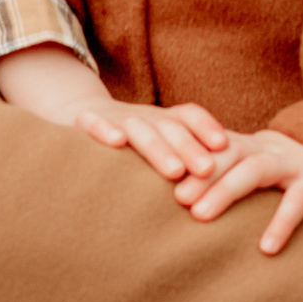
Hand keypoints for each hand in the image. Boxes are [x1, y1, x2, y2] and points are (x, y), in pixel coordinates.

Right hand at [0, 45, 229, 182]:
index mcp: (162, 120)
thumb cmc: (129, 142)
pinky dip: (104, 130)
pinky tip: (116, 142)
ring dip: (157, 147)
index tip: (225, 146)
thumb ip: (184, 160)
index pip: (188, 115)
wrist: (77, 113)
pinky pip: (93, 123)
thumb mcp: (155, 144)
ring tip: (175, 171)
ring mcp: (114, 119)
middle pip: (169, 126)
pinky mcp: (83, 122)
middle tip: (207, 170)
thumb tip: (224, 188)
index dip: (206, 127)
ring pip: (138, 129)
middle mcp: (142, 117)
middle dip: (189, 147)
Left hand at [171, 128, 302, 253]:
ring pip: (255, 170)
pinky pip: (298, 201)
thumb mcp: (258, 168)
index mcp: (248, 145)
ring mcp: (294, 163)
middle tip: (175, 199)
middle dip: (199, 175)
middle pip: (227, 155)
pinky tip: (265, 248)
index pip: (210, 146)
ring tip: (200, 216)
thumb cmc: (292, 173)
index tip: (154, 175)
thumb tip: (177, 199)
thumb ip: (227, 175)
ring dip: (226, 190)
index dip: (184, 157)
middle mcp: (267, 149)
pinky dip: (281, 222)